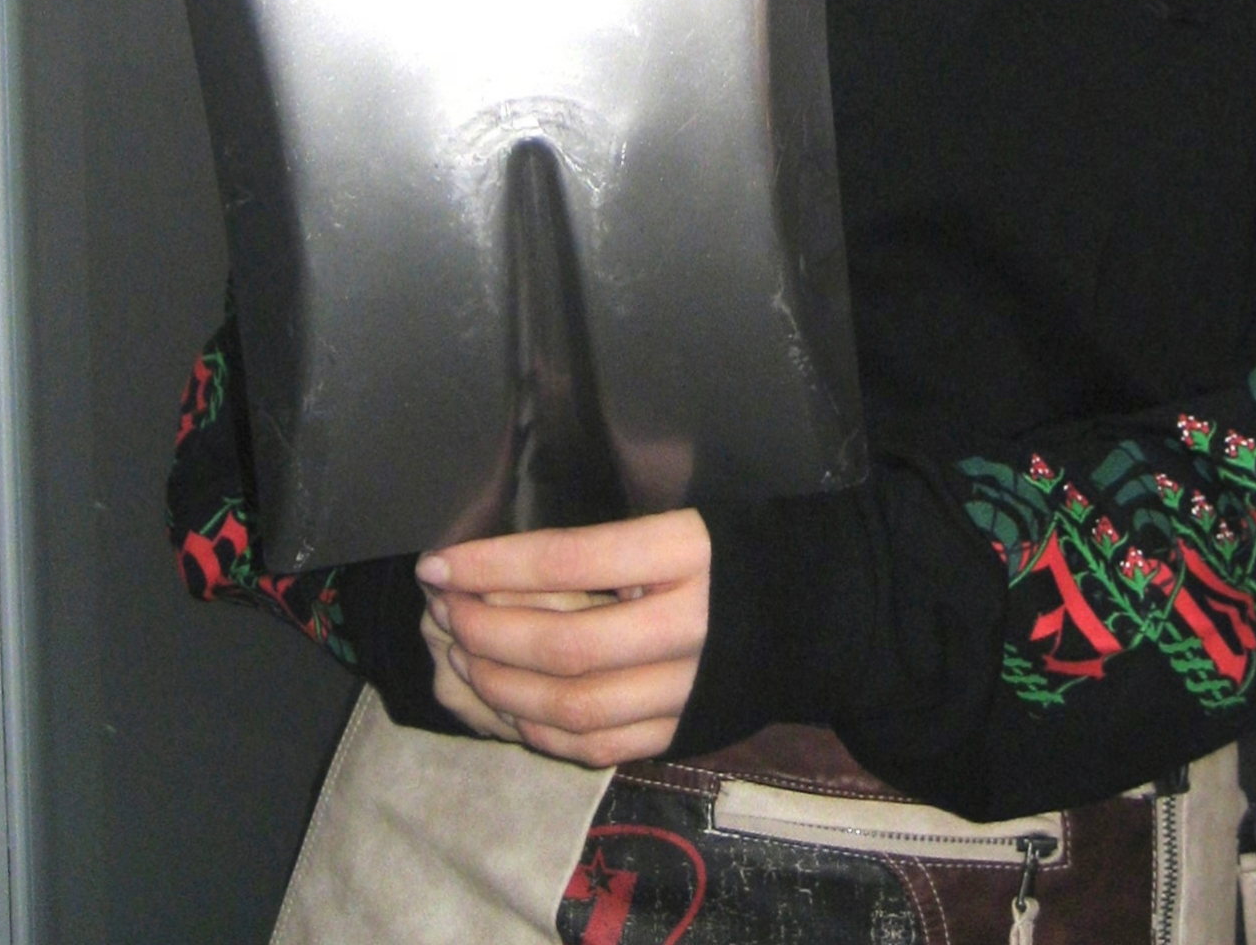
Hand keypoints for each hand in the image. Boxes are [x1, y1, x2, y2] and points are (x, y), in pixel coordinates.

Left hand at [415, 509, 710, 766]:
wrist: (818, 609)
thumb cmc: (736, 541)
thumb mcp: (688, 509)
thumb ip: (612, 531)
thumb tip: (506, 547)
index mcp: (689, 552)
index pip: (570, 560)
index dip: (493, 565)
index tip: (437, 563)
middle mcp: (690, 625)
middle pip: (564, 644)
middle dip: (485, 631)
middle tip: (442, 613)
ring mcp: (687, 688)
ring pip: (572, 706)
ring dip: (500, 687)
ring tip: (461, 659)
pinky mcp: (684, 731)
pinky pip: (597, 745)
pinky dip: (540, 731)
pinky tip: (507, 706)